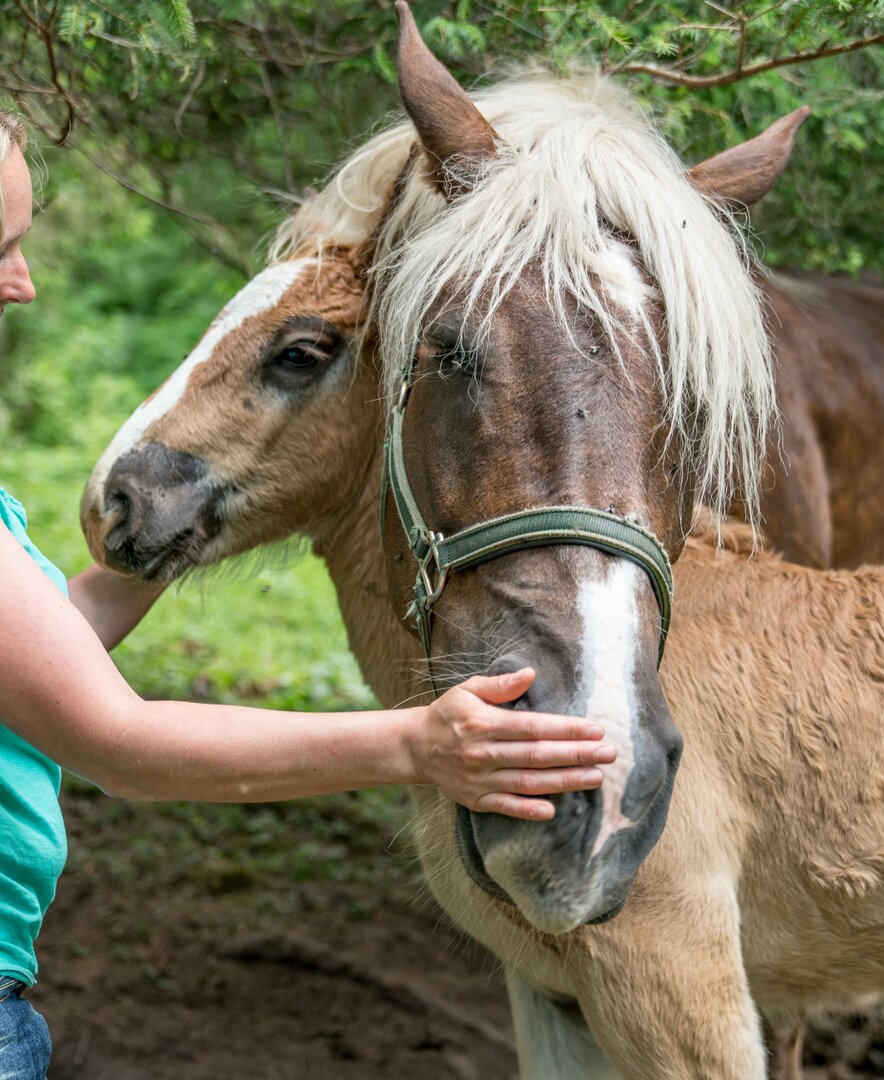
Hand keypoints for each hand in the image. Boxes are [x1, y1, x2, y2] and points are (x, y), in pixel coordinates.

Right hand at [409, 668, 615, 819]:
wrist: (416, 747)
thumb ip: (499, 685)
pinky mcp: (476, 800)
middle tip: (608, 754)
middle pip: (537, 756)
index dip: (566, 730)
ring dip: (564, 781)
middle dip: (576, 755)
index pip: (533, 727)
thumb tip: (530, 674)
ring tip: (595, 778)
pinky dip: (528, 810)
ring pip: (528, 782)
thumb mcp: (467, 690)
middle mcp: (483, 753)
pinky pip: (506, 807)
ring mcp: (480, 780)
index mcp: (483, 723)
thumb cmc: (448, 714)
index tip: (595, 730)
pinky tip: (553, 810)